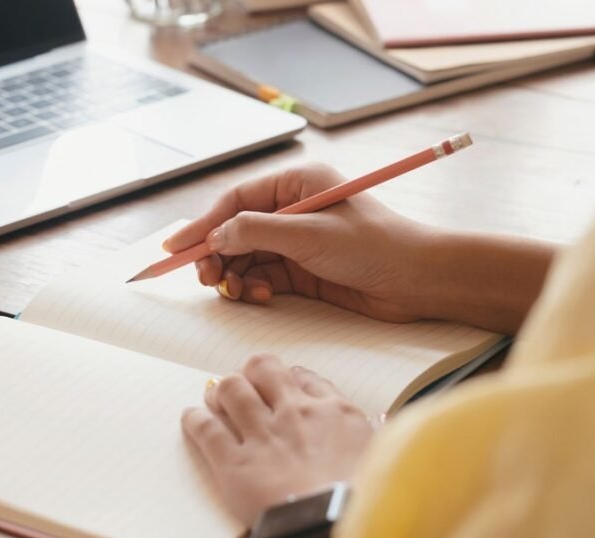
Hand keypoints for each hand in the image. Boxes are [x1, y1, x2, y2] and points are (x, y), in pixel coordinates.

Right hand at [163, 163, 442, 322]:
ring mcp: (298, 241)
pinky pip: (264, 277)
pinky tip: (262, 297)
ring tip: (236, 292)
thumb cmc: (375, 246)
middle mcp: (294, 209)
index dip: (203, 224)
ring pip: (247, 257)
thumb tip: (216, 236)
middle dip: (217, 255)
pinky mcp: (304, 270)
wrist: (417, 281)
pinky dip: (255, 288)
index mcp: (297, 184)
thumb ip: (256, 232)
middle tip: (207, 279)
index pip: (236, 200)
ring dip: (235, 276)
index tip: (177, 248)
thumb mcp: (309, 234)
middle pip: (236, 230)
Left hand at [181, 354, 372, 526]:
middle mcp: (295, 413)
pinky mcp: (233, 463)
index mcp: (334, 412)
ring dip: (220, 391)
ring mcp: (262, 435)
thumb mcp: (377, 459)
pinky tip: (192, 419)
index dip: (289, 378)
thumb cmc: (360, 501)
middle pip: (263, 369)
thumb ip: (366, 435)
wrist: (331, 528)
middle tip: (246, 383)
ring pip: (230, 389)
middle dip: (251, 372)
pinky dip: (195, 420)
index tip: (283, 385)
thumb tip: (365, 424)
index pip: (304, 376)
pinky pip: (206, 429)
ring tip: (215, 397)